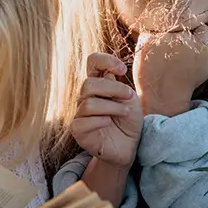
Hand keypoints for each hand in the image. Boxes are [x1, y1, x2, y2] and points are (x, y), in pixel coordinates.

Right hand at [71, 53, 142, 167]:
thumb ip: (117, 85)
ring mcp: (80, 114)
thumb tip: (107, 74)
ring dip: (112, 107)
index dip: (105, 60)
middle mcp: (85, 97)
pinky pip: (83, 122)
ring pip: (88, 103)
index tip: (122, 70)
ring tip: (125, 113)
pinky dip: (100, 121)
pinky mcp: (78, 131)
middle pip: (89, 84)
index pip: (92, 62)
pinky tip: (109, 123)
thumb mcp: (129, 99)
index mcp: (98, 85)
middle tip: (128, 98)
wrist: (129, 146)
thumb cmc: (128, 121)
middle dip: (113, 89)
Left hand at [134, 17, 207, 116]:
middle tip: (178, 52)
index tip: (192, 49)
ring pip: (168, 23)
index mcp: (202, 45)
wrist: (163, 94)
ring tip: (167, 53)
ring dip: (168, 34)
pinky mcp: (146, 41)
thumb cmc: (189, 78)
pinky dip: (153, 38)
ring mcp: (163, 40)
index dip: (197, 36)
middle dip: (183, 33)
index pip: (202, 25)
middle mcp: (182, 40)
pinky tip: (156, 53)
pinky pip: (151, 29)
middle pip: (185, 22)